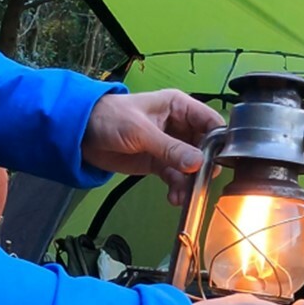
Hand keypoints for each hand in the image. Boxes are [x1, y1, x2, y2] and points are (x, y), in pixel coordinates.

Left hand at [82, 90, 223, 204]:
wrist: (81, 135)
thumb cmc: (110, 118)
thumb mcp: (141, 132)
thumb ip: (170, 148)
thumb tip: (197, 163)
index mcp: (179, 107)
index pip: (210, 121)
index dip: (219, 139)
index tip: (222, 160)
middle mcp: (179, 125)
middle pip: (204, 147)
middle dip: (205, 166)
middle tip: (202, 181)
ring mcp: (170, 146)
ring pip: (191, 166)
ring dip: (190, 182)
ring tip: (183, 195)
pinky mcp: (159, 163)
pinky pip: (176, 177)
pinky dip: (177, 188)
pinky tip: (174, 197)